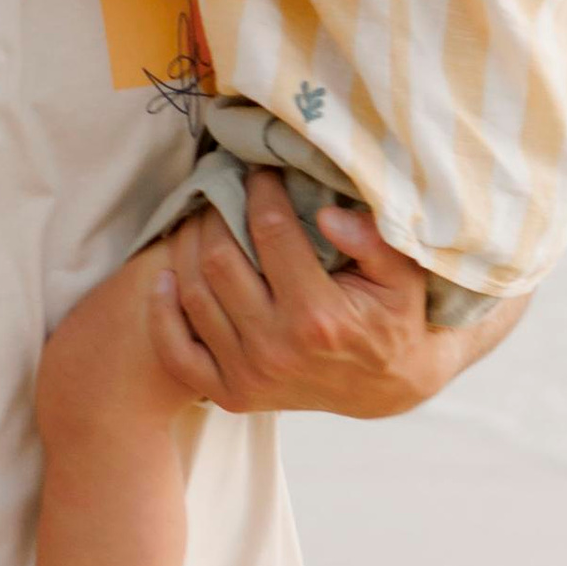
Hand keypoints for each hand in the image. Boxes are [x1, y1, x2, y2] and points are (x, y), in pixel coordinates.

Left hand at [145, 175, 505, 416]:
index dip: (261, 192)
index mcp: (320, 317)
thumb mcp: (404, 278)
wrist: (387, 388)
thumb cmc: (394, 320)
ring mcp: (249, 375)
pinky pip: (177, 351)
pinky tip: (166, 276)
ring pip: (193, 295)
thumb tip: (328, 215)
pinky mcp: (231, 393)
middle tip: (223, 190)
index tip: (259, 172)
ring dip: (187, 249)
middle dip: (217, 214)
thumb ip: (375, 242)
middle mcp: (277, 349)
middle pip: (219, 260)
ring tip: (200, 220)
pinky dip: (162, 312)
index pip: (270, 234)